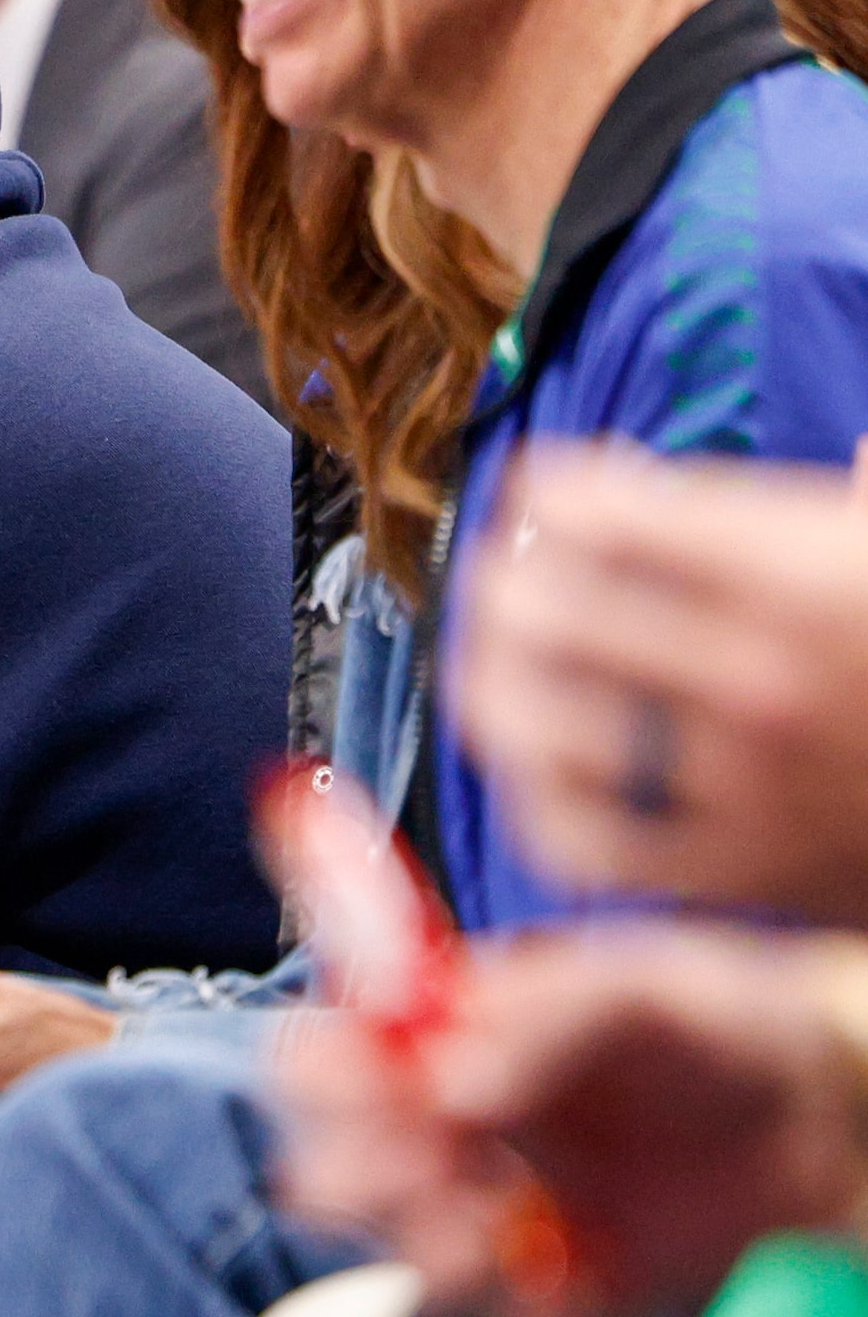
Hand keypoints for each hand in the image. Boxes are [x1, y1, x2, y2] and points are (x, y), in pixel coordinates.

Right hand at [281, 929, 867, 1316]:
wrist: (833, 1116)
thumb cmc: (725, 1023)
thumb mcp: (637, 984)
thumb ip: (539, 1015)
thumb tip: (446, 1073)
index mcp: (449, 1035)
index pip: (329, 1048)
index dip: (324, 1073)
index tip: (373, 1086)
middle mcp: (460, 1125)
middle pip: (338, 1159)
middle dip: (355, 1174)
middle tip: (425, 1168)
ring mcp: (511, 1208)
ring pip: (407, 1250)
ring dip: (427, 1247)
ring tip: (482, 1233)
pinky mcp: (572, 1282)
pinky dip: (534, 1311)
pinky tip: (580, 1274)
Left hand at [455, 445, 867, 924]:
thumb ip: (862, 485)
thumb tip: (844, 438)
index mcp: (806, 571)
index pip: (601, 512)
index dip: (549, 491)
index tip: (536, 488)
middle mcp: (770, 677)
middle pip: (550, 610)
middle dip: (504, 579)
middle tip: (496, 571)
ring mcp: (754, 785)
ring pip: (545, 725)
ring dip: (494, 681)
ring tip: (485, 661)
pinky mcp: (749, 877)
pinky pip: (590, 842)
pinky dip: (539, 800)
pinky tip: (532, 767)